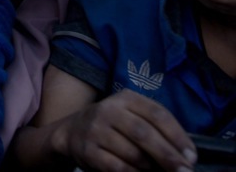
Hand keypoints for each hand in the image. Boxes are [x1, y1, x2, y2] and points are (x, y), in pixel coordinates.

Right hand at [53, 90, 196, 171]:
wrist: (73, 131)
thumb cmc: (114, 125)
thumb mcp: (132, 115)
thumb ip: (157, 128)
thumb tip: (185, 155)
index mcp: (126, 98)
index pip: (157, 114)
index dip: (178, 136)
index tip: (191, 156)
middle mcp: (108, 110)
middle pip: (144, 133)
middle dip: (168, 156)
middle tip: (184, 171)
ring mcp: (96, 129)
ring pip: (132, 153)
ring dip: (149, 167)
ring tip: (153, 169)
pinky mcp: (88, 150)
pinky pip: (118, 167)